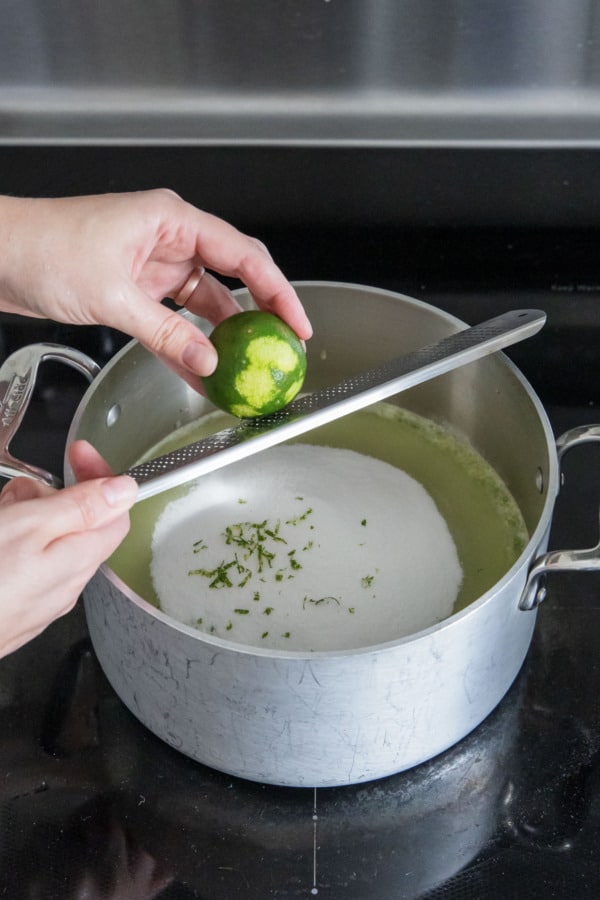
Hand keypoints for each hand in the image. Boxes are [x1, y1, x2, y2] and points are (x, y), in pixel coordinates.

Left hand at [0, 189, 311, 389]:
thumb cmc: (43, 247)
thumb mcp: (113, 296)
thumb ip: (167, 333)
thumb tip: (208, 362)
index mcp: (172, 220)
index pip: (244, 256)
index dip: (278, 292)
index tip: (297, 324)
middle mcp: (169, 239)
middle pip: (233, 278)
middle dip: (260, 314)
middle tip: (283, 347)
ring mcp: (154, 265)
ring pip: (204, 304)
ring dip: (222, 338)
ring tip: (245, 368)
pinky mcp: (137, 288)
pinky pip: (175, 321)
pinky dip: (187, 345)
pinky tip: (201, 372)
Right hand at [0, 442, 135, 657]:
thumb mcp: (29, 526)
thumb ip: (82, 506)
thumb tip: (127, 489)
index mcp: (79, 559)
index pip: (116, 510)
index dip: (100, 476)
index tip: (77, 453)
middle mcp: (67, 584)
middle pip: (78, 523)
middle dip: (49, 496)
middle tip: (14, 495)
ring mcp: (39, 600)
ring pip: (46, 542)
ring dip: (23, 518)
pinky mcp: (14, 609)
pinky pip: (24, 564)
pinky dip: (9, 542)